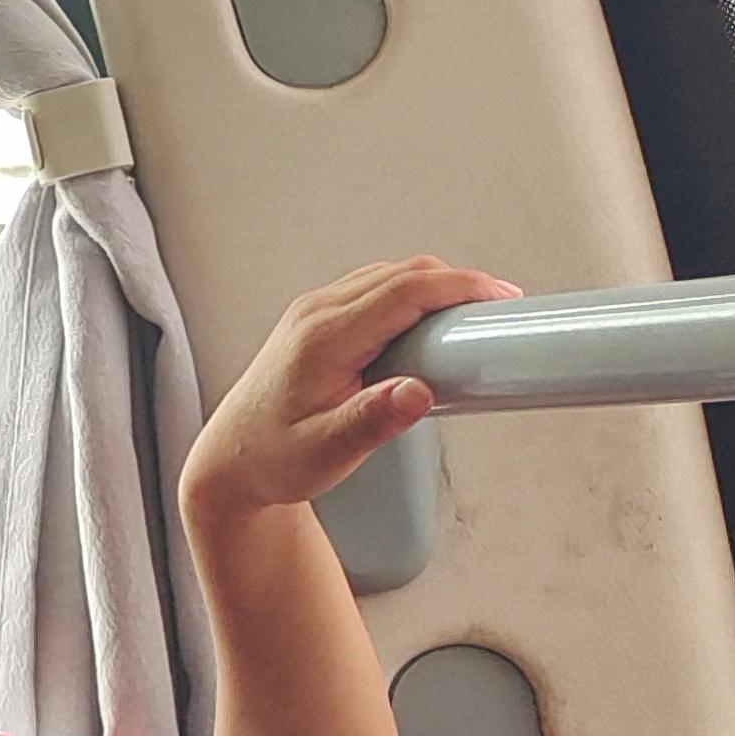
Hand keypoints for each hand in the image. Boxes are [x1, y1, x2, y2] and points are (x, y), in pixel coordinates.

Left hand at [182, 257, 522, 516]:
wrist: (231, 461)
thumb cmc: (272, 459)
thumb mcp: (326, 452)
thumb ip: (372, 423)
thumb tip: (417, 393)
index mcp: (322, 338)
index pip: (403, 292)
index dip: (458, 287)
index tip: (501, 297)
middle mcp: (315, 315)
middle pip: (401, 274)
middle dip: (458, 284)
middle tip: (503, 309)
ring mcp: (313, 313)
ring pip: (388, 276)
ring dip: (435, 287)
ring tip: (477, 318)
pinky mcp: (317, 321)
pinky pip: (374, 290)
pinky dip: (412, 296)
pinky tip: (434, 322)